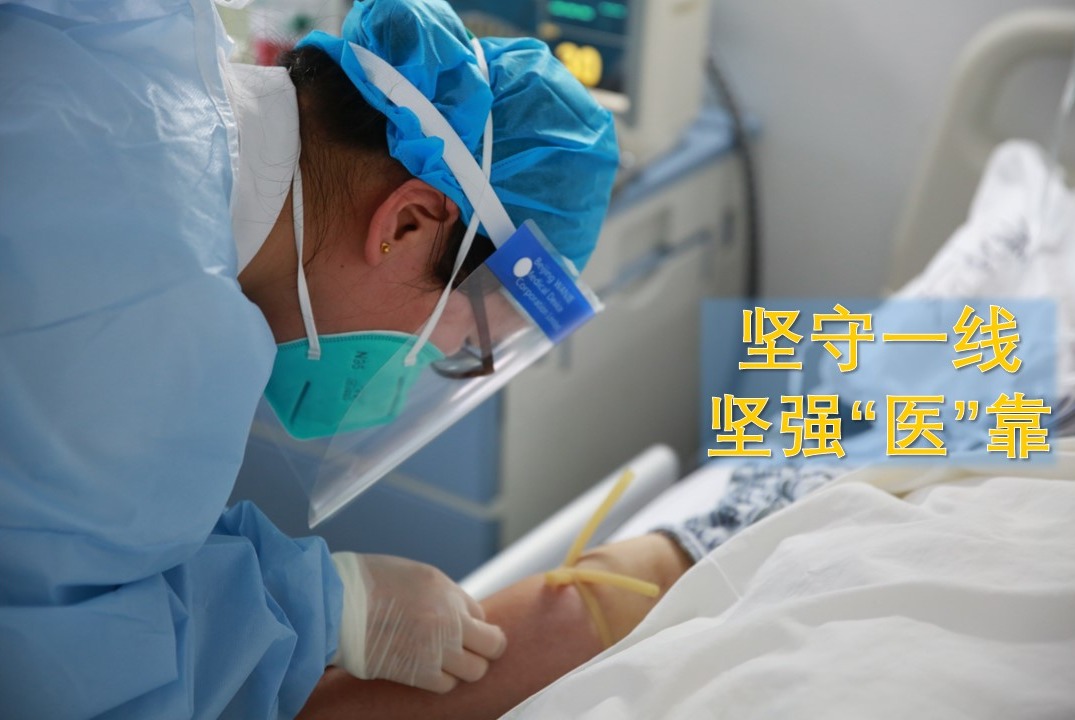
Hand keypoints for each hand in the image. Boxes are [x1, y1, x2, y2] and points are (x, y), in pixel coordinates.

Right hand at [332, 553, 506, 692]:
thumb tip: (461, 617)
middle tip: (471, 650)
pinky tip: (429, 670)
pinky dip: (442, 680)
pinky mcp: (417, 673)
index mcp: (448, 591)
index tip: (462, 628)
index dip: (472, 623)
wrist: (336, 603)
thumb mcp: (416, 576)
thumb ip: (443, 596)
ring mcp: (436, 648)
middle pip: (492, 646)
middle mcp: (449, 619)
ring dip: (465, 667)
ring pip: (474, 671)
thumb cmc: (369, 584)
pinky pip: (446, 685)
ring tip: (446, 662)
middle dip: (485, 648)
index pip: (481, 614)